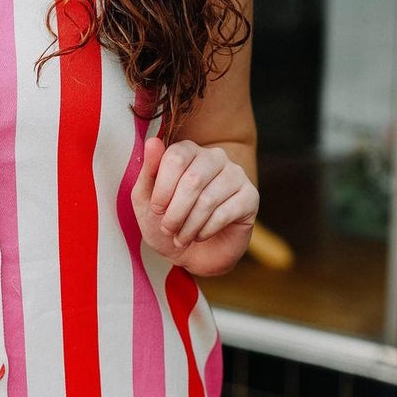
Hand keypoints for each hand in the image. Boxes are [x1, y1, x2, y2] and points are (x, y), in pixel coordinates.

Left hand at [130, 136, 258, 279]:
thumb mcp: (147, 200)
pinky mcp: (250, 197)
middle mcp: (215, 157)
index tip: (156, 208)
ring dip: (189, 225)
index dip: (163, 188)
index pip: (176, 157)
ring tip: (181, 238)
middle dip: (175, 211)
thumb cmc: (168, 222)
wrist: (192, 255)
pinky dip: (206, 230)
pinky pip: (225, 213)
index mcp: (189, 151)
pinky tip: (200, 236)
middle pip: (193, 179)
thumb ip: (148, 171)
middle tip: (168, 228)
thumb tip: (152, 141)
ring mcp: (235, 175)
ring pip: (208, 199)